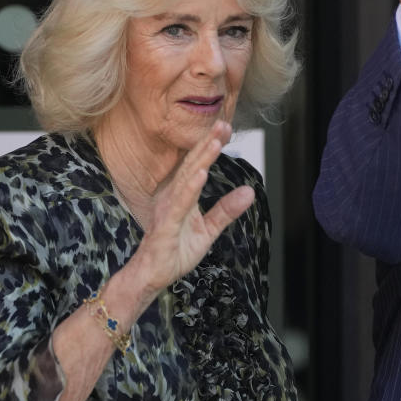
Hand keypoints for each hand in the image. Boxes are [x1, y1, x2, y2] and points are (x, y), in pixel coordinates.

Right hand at [130, 120, 253, 297]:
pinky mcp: (166, 226)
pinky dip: (190, 189)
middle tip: (223, 123)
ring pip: (187, 180)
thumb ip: (226, 210)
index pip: (198, 165)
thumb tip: (249, 191)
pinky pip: (179, 205)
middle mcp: (172, 196)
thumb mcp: (208, 230)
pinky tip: (201, 175)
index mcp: (181, 194)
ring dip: (201, 160)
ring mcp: (167, 209)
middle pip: (192, 165)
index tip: (227, 128)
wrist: (151, 276)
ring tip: (215, 142)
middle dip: (207, 144)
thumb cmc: (174, 251)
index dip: (211, 146)